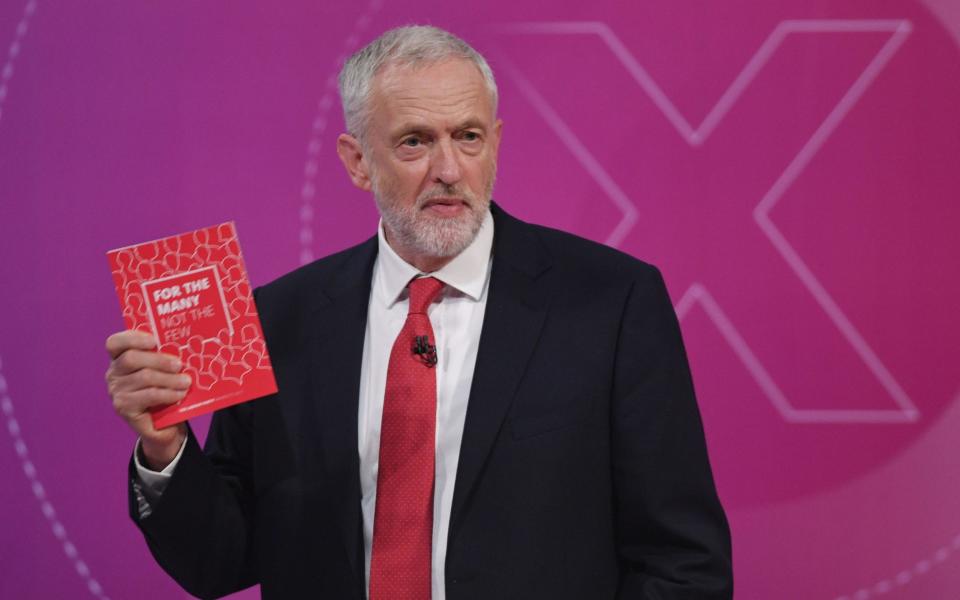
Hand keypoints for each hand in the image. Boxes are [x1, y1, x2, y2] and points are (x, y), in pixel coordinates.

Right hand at [105, 330, 187, 469]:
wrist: (164, 423)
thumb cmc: (164, 388)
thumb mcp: (164, 370)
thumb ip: (166, 355)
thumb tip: (184, 344)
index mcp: (120, 358)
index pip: (115, 343)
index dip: (132, 338)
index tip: (154, 340)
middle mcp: (113, 373)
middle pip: (131, 358)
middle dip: (159, 360)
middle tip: (179, 365)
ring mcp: (117, 391)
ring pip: (144, 377)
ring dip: (169, 379)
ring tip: (186, 382)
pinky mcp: (123, 407)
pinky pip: (148, 395)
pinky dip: (168, 393)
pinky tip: (180, 394)